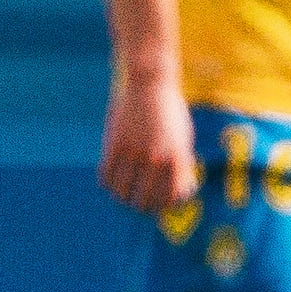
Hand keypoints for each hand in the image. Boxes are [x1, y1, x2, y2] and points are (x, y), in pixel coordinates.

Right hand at [99, 70, 194, 217]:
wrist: (150, 84)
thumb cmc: (170, 113)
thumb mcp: (183, 139)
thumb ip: (181, 165)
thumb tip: (178, 192)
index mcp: (177, 158)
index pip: (171, 196)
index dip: (165, 206)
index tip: (159, 207)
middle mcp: (156, 158)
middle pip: (147, 197)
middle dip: (143, 206)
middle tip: (139, 206)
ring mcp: (134, 151)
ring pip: (124, 190)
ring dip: (123, 198)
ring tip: (123, 198)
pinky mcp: (115, 143)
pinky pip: (107, 174)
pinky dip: (108, 183)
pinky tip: (110, 183)